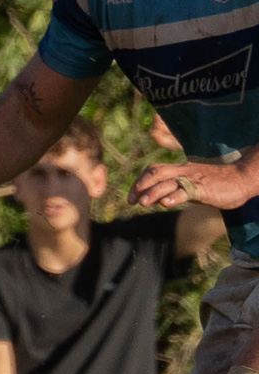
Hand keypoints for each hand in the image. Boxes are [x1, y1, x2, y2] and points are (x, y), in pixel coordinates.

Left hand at [128, 159, 250, 209]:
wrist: (242, 179)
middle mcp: (183, 171)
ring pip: (168, 182)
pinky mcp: (203, 187)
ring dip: (152, 192)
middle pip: (155, 172)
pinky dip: (174, 197)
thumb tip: (159, 200)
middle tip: (131, 201)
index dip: (140, 181)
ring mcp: (193, 179)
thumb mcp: (192, 185)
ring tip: (142, 203)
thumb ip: (176, 190)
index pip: (153, 170)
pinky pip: (186, 191)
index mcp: (179, 170)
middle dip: (140, 186)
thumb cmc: (217, 183)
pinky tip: (166, 204)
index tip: (131, 196)